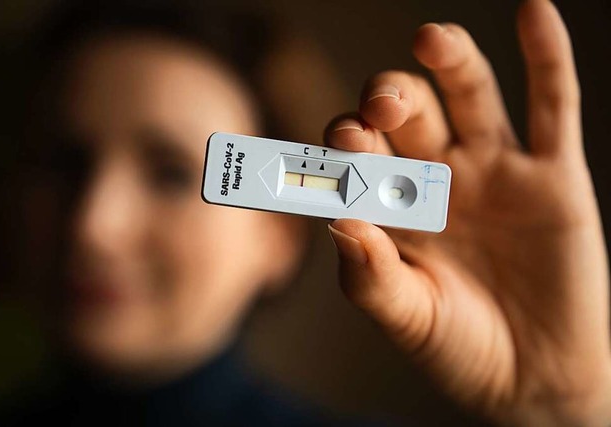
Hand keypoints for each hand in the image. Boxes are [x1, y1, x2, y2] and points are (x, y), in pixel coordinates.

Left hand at [324, 1, 610, 424]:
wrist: (532, 379)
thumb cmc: (458, 348)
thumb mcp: (406, 316)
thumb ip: (369, 274)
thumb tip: (337, 222)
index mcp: (394, 206)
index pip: (360, 156)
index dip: (349, 143)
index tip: (342, 142)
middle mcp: (439, 177)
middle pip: (408, 114)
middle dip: (391, 99)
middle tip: (382, 106)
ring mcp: (495, 171)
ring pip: (470, 96)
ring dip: (451, 62)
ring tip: (429, 40)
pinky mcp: (553, 177)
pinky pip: (554, 107)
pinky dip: (547, 59)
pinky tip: (534, 13)